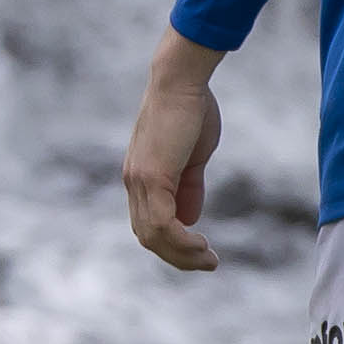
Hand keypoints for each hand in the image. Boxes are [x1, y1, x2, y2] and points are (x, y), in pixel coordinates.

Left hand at [121, 37, 225, 271]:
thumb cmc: (191, 110)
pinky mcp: (151, 177)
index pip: (149, 223)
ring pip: (154, 236)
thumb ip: (189, 187)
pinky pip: (163, 223)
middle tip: (208, 263)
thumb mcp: (193, 157)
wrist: (182, 80)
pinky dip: (182, 240)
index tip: (200, 251)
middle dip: (179, 257)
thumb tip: (191, 218)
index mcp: (141, 177)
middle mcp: (134, 183)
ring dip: (183, 254)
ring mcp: (139, 181)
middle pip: (148, 236)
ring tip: (209, 259)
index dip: (173, 243)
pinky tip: (202, 245)